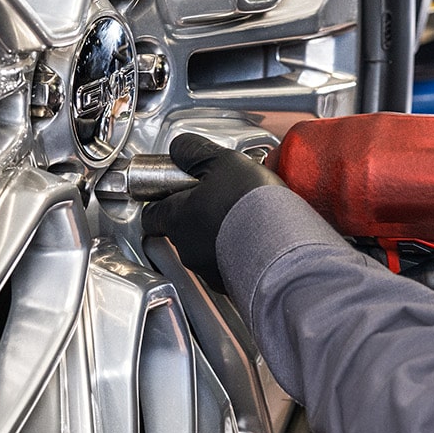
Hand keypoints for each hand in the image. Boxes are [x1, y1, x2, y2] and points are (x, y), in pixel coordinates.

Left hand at [142, 133, 284, 290]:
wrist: (282, 247)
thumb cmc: (250, 205)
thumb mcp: (222, 161)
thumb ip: (195, 152)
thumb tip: (180, 148)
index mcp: (177, 217)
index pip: (151, 214)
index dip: (159, 200)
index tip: (170, 189)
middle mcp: (187, 247)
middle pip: (180, 229)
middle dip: (196, 213)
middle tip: (218, 195)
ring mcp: (208, 269)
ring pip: (205, 247)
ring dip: (218, 232)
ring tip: (244, 216)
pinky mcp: (232, 284)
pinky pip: (228, 265)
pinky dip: (237, 251)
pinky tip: (256, 237)